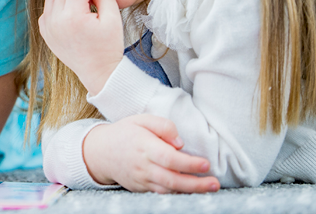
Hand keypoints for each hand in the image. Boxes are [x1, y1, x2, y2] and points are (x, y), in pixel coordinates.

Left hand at [38, 0, 123, 93]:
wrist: (98, 72)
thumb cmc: (108, 47)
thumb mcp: (114, 19)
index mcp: (73, 17)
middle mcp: (56, 22)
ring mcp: (48, 29)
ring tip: (80, 5)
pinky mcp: (46, 35)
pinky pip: (46, 12)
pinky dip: (56, 9)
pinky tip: (70, 15)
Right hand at [83, 115, 219, 192]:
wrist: (99, 152)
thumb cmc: (125, 133)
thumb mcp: (141, 120)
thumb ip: (163, 126)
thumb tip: (180, 143)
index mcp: (144, 147)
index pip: (169, 158)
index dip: (189, 164)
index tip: (206, 164)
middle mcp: (142, 166)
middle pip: (171, 179)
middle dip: (196, 184)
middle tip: (215, 183)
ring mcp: (141, 180)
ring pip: (168, 190)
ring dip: (190, 191)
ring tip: (210, 188)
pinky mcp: (141, 188)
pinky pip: (161, 194)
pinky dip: (177, 195)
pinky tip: (192, 191)